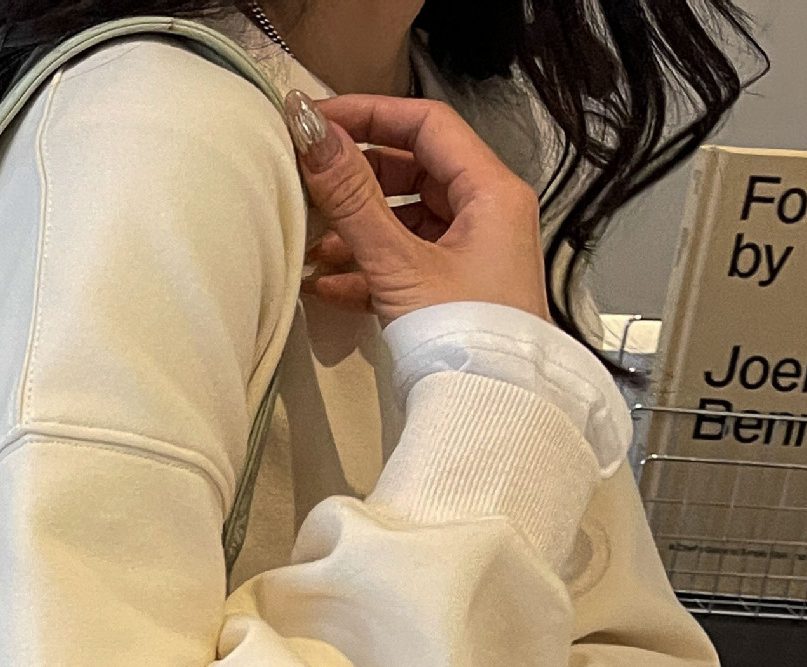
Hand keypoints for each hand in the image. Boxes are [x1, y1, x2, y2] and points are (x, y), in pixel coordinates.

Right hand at [285, 90, 549, 322]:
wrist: (496, 410)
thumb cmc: (469, 339)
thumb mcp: (399, 263)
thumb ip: (352, 200)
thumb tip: (315, 139)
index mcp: (490, 192)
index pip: (425, 126)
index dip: (369, 115)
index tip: (319, 120)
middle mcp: (485, 215)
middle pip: (411, 171)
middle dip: (356, 178)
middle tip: (309, 179)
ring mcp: (469, 255)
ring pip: (403, 220)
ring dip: (355, 230)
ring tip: (311, 243)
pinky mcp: (452, 292)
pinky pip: (403, 262)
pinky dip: (365, 268)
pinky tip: (327, 286)